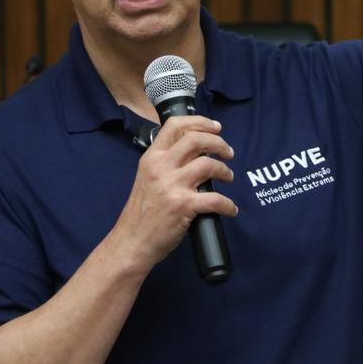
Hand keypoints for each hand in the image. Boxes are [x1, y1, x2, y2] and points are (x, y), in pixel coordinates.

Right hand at [112, 116, 236, 270]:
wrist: (131, 241)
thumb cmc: (141, 213)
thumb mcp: (147, 178)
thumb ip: (166, 163)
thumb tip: (195, 152)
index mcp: (152, 157)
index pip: (175, 125)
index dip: (200, 122)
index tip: (216, 128)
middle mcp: (161, 167)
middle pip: (196, 140)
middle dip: (219, 143)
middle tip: (228, 152)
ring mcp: (172, 186)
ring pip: (209, 165)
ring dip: (225, 170)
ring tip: (227, 177)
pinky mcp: (183, 206)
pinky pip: (216, 199)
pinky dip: (228, 205)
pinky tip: (230, 209)